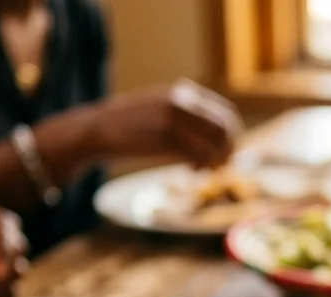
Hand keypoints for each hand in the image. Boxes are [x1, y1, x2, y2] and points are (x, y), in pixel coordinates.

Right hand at [92, 79, 240, 167]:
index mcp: (183, 92)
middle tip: (220, 165)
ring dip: (215, 160)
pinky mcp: (164, 138)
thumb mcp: (161, 109)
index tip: (227, 152)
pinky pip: (198, 155)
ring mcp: (172, 118)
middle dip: (228, 150)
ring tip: (202, 169)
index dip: (232, 135)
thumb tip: (218, 137)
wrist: (98, 129)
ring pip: (214, 143)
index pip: (225, 112)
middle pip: (224, 128)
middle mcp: (181, 101)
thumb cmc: (132, 125)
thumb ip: (187, 115)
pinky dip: (201, 166)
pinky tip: (191, 170)